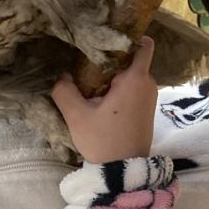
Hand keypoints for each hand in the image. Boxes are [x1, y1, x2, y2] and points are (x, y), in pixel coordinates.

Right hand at [50, 37, 156, 162]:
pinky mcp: (145, 110)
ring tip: (88, 83)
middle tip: (84, 64)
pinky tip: (98, 99)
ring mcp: (149, 98)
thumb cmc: (103, 141)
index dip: (127, 36)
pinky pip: (132, 89)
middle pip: (130, 60)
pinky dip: (117, 89)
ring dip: (111, 77)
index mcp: (135, 79)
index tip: (106, 39)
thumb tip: (60, 74)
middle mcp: (148, 84)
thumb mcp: (77, 116)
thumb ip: (65, 91)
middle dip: (110, 60)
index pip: (143, 44)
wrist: (124, 172)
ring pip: (130, 76)